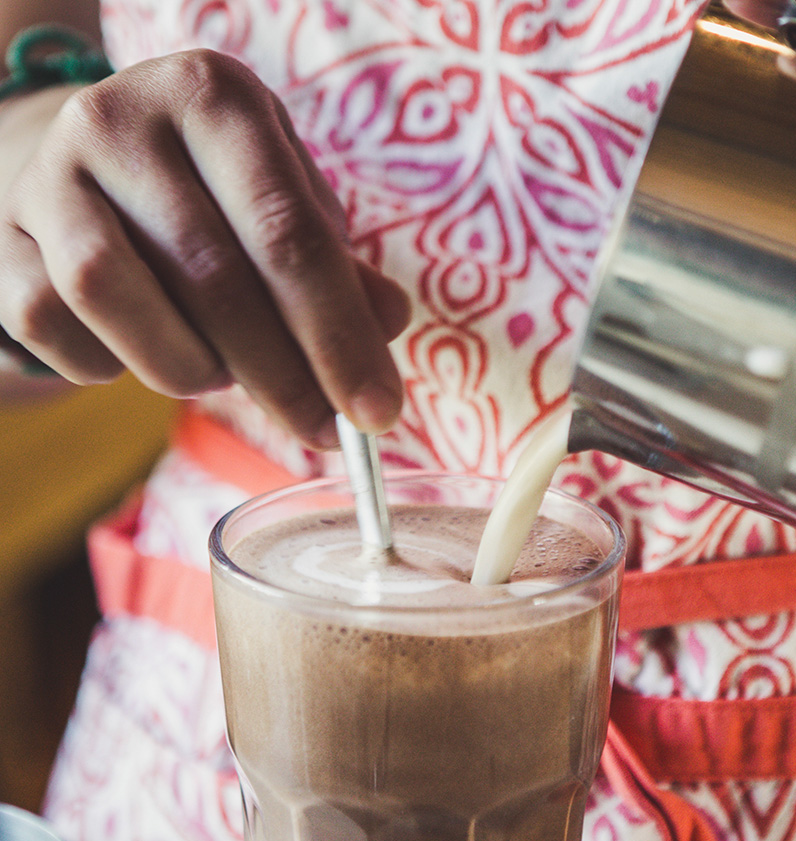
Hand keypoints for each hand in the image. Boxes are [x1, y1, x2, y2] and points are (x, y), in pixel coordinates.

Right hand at [0, 50, 409, 443]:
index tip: (377, 413)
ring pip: (116, 300)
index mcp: (213, 97)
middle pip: (214, 275)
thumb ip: (338, 267)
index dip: (339, 335)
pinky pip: (54, 328)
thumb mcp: (281, 203)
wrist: (68, 159)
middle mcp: (122, 118)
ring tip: (220, 372)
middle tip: (324, 432)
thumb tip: (393, 325)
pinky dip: (110, 364)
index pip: (289, 233)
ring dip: (189, 365)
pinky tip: (144, 349)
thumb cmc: (206, 195)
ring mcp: (46, 174)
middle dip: (283, 376)